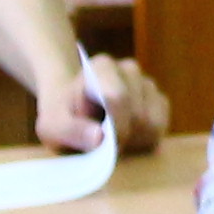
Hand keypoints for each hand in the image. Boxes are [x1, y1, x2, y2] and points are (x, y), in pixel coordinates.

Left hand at [35, 57, 162, 153]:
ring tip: (111, 140)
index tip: (101, 144)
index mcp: (102, 67)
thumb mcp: (52, 127)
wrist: (72, 113)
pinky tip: (125, 138)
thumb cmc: (62, 118)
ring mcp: (147, 84)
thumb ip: (70, 131)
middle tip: (101, 146)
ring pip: (153, 123)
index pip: (118, 98)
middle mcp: (129, 70)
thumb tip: (99, 138)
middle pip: (139, 114)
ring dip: (133, 140)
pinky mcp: (159, 101)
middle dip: (122, 138)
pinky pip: (161, 127)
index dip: (113, 127)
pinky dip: (145, 140)